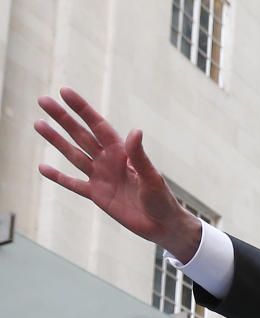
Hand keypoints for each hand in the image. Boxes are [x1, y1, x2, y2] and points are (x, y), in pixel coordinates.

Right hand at [34, 87, 201, 260]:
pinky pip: (73, 184)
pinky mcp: (97, 195)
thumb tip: (135, 131)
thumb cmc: (163, 200)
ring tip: (38, 123)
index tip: (64, 92)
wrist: (162, 225)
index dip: (82, 109)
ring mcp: (101, 177)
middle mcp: (108, 161)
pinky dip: (58, 177)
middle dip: (63, 118)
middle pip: (81, 135)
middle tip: (43, 100)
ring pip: (73, 155)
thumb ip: (139, 156)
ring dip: (56, 140)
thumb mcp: (152, 177)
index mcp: (122, 153)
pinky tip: (42, 167)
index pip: (98, 126)